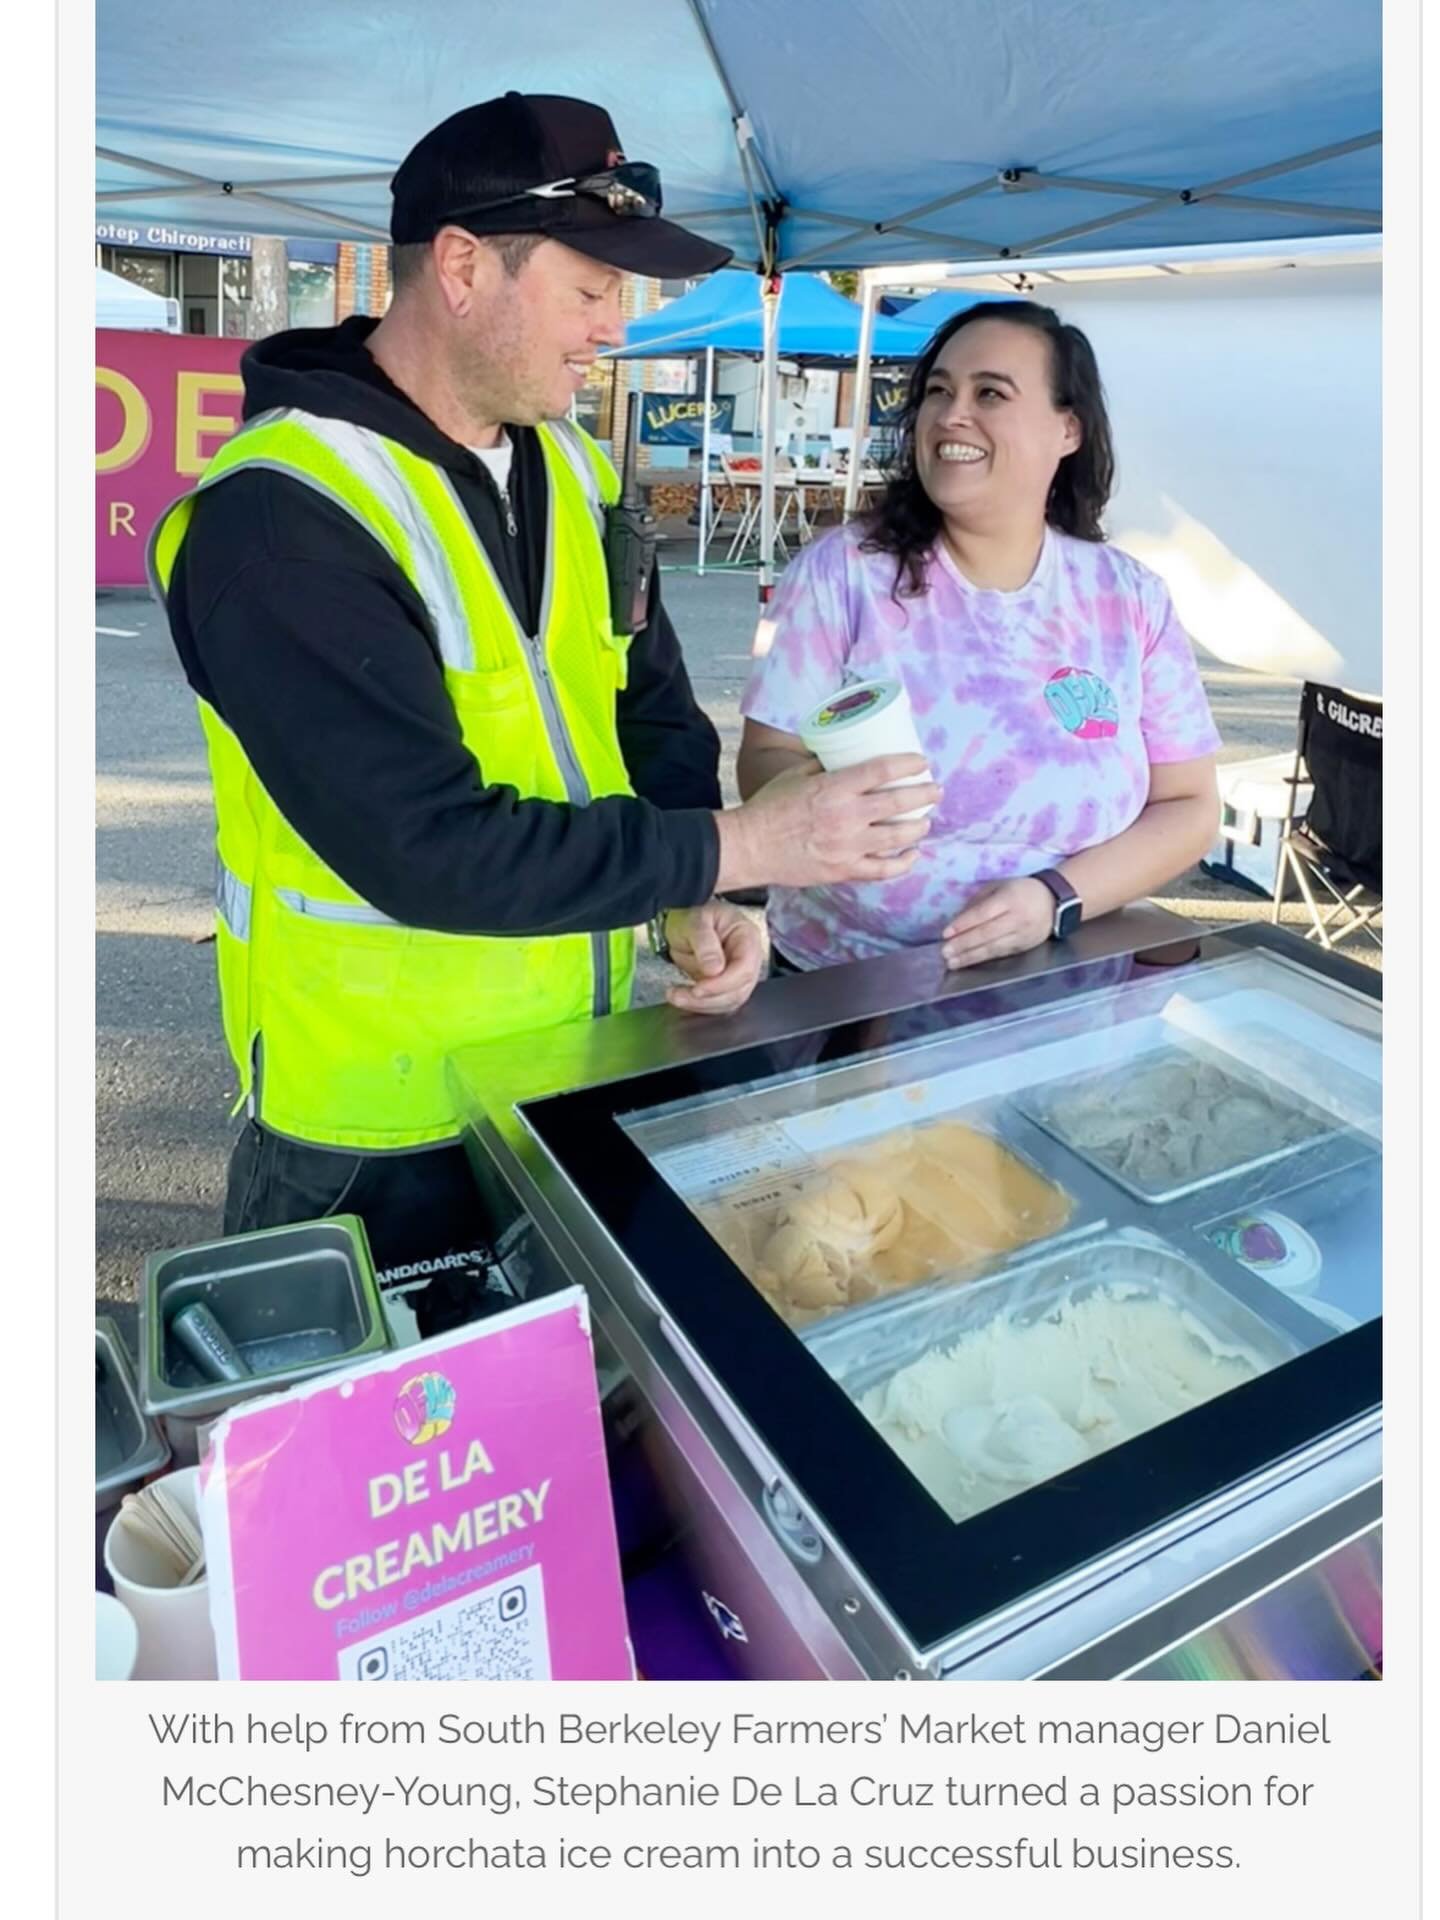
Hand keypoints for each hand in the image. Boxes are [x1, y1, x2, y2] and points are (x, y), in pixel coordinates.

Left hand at [662, 900, 766, 1015]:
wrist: (682, 923)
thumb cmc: (692, 916)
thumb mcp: (695, 921)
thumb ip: (705, 942)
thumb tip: (715, 969)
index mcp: (747, 938)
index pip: (744, 969)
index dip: (723, 983)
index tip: (698, 989)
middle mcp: (748, 959)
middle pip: (739, 990)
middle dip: (709, 998)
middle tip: (681, 996)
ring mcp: (738, 975)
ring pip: (728, 1002)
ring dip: (701, 1005)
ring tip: (676, 996)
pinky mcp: (725, 987)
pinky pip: (717, 1004)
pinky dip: (699, 1006)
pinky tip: (682, 999)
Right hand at [714, 755, 941, 892]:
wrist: (750, 847)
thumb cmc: (769, 808)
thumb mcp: (796, 776)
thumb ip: (824, 765)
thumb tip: (845, 755)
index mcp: (834, 788)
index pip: (882, 770)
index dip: (908, 764)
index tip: (921, 762)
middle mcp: (846, 817)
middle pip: (899, 802)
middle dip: (924, 795)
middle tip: (935, 790)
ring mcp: (847, 847)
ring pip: (898, 837)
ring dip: (918, 827)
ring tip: (926, 821)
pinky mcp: (844, 870)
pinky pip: (883, 870)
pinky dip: (903, 862)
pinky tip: (912, 854)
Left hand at [942, 877, 1054, 968]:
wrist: (1055, 902)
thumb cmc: (1020, 891)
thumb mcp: (999, 887)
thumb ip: (977, 902)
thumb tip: (957, 921)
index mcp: (1009, 898)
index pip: (982, 914)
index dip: (963, 924)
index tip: (945, 933)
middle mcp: (1017, 918)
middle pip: (986, 933)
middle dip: (963, 944)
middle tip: (944, 952)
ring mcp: (1022, 935)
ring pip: (993, 948)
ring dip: (970, 956)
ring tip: (952, 962)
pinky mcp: (1024, 947)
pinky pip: (1000, 954)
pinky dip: (983, 959)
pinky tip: (968, 962)